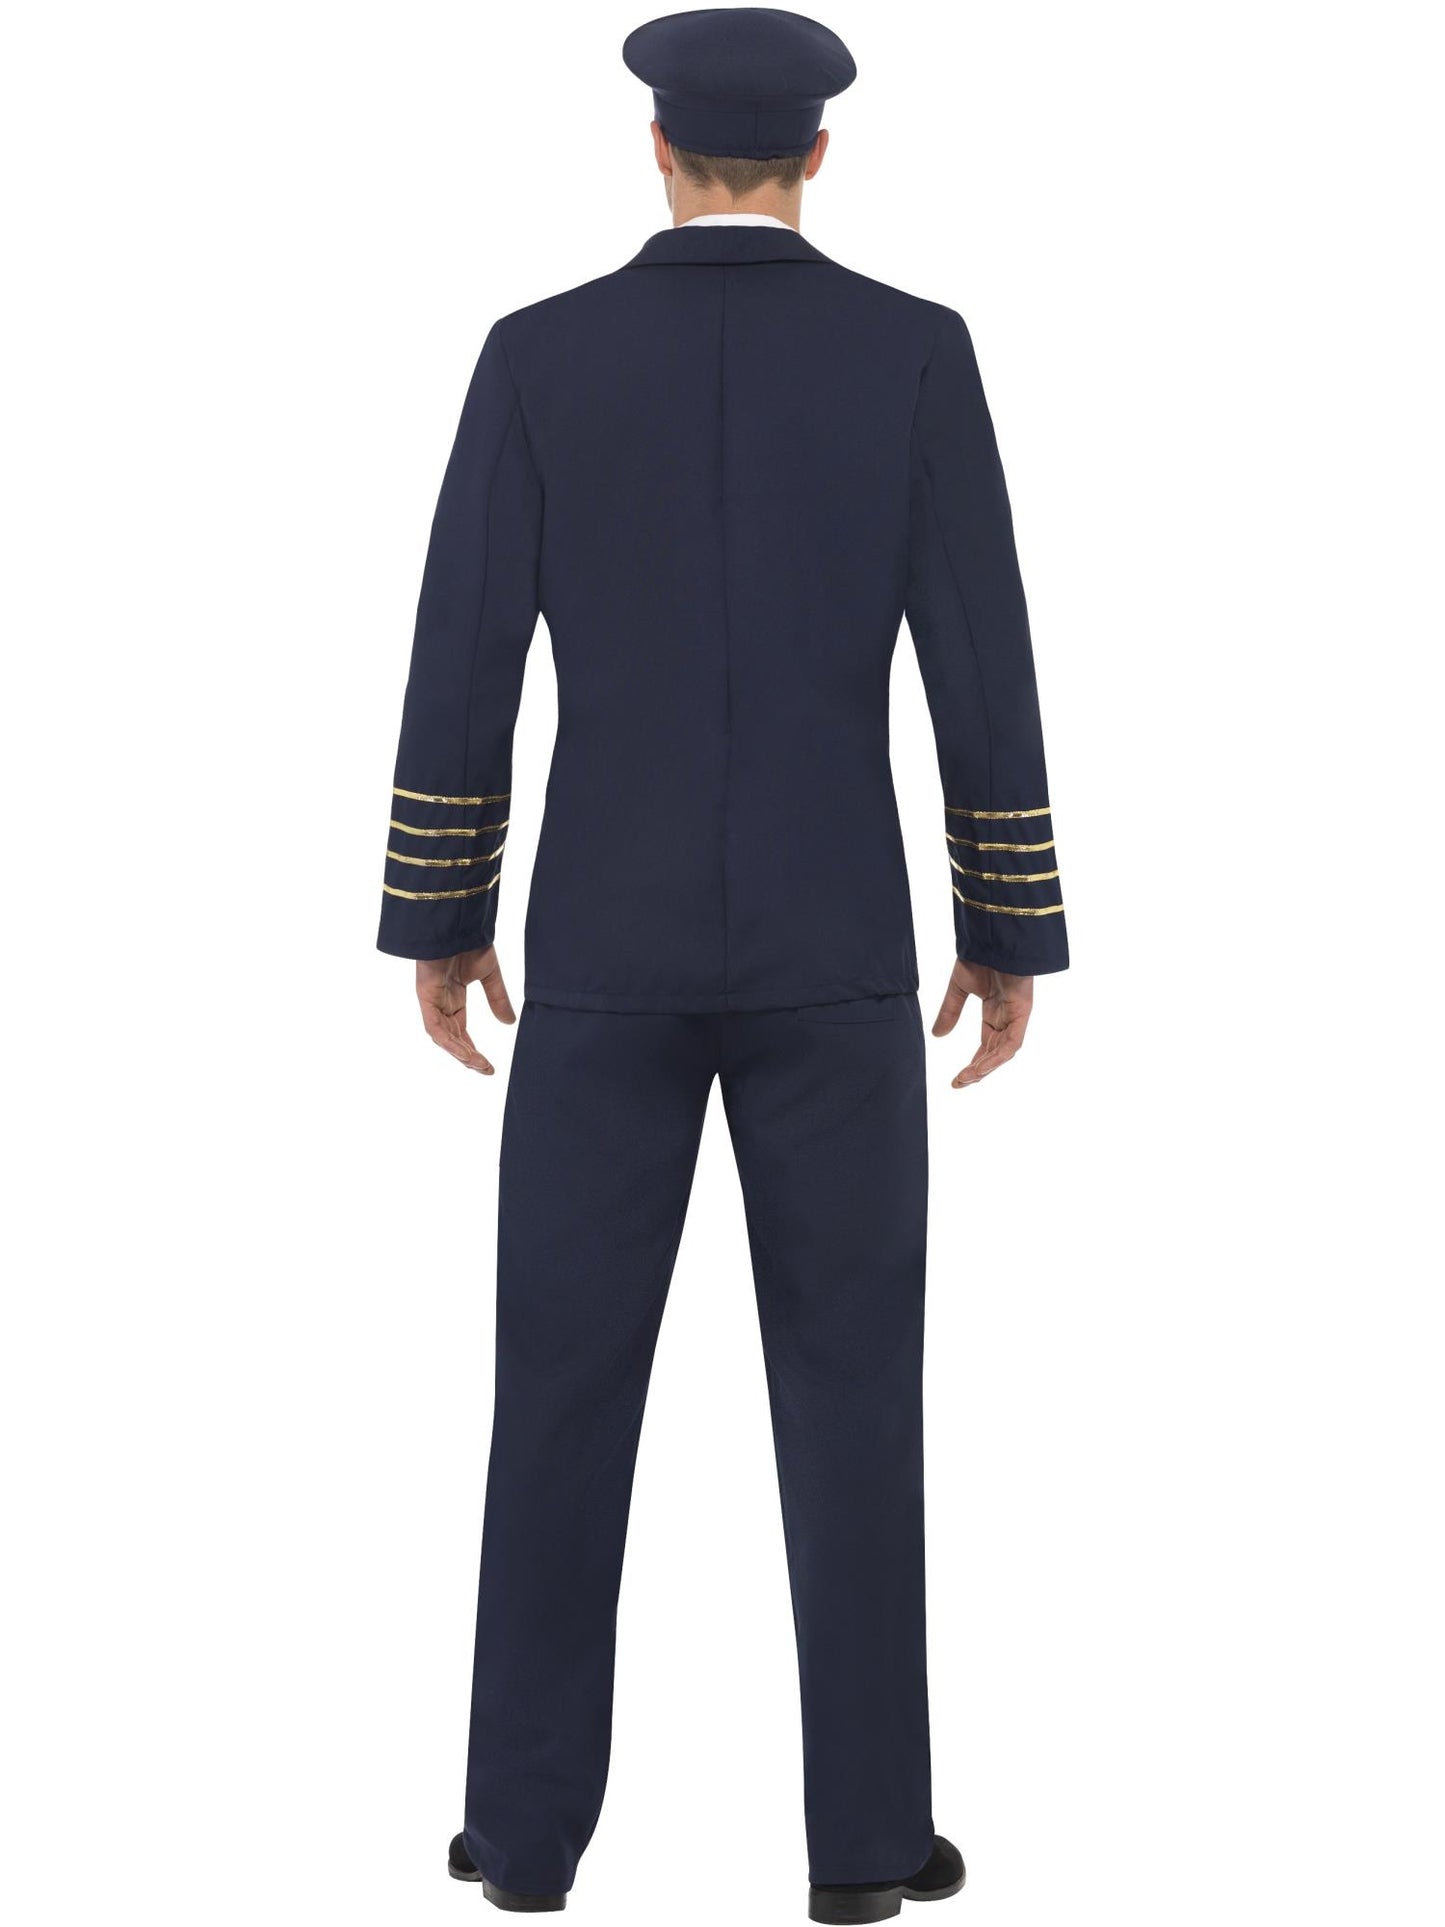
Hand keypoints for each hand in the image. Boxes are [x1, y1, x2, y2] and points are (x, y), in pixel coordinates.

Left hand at [415, 946, 515, 1074]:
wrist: (457, 922)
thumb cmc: (471, 941)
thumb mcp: (490, 975)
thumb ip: (498, 998)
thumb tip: (509, 1023)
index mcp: (454, 997)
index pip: (460, 1031)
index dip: (473, 1049)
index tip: (489, 1066)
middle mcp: (442, 1002)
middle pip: (452, 1038)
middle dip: (467, 1056)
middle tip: (485, 1069)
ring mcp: (432, 1000)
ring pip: (443, 1037)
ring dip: (460, 1053)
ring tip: (478, 1064)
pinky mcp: (426, 996)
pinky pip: (435, 1026)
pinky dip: (449, 1041)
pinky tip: (464, 1052)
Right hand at [931, 959, 1033, 1087]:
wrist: (993, 937)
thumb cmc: (979, 956)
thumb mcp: (958, 988)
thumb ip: (949, 1012)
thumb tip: (937, 1036)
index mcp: (994, 1012)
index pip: (986, 1046)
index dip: (973, 1064)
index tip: (957, 1079)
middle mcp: (1006, 1017)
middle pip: (994, 1053)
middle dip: (978, 1070)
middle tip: (959, 1083)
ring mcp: (1016, 1015)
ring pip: (1003, 1052)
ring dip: (986, 1067)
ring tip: (966, 1078)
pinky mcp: (1022, 1012)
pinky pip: (1012, 1042)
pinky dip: (997, 1057)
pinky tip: (981, 1066)